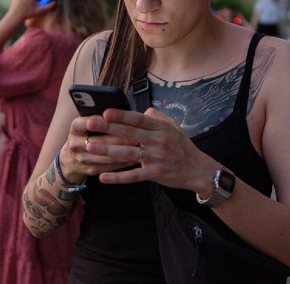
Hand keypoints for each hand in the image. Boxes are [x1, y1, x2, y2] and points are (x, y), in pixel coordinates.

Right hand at [59, 114, 139, 181]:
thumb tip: (121, 110)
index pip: (84, 122)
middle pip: (99, 141)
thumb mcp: (88, 122)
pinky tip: (135, 157)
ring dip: (124, 152)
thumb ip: (101, 116)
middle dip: (119, 138)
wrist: (72, 158)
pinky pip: (110, 167)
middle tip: (136, 136)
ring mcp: (82, 158)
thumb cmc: (87, 132)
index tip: (110, 118)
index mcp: (75, 127)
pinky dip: (123, 162)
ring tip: (139, 146)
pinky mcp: (91, 169)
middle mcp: (75, 143)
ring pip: (106, 156)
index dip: (98, 121)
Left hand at [86, 107, 215, 193]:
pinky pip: (133, 176)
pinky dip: (118, 177)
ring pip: (128, 153)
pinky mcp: (155, 174)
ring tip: (91, 146)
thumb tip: (141, 111)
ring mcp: (156, 158)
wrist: (198, 170)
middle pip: (130, 133)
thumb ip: (157, 117)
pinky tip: (103, 177)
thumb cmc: (183, 146)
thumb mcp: (174, 127)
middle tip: (91, 124)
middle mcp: (158, 141)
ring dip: (108, 150)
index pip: (138, 119)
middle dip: (109, 128)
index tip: (106, 112)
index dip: (122, 115)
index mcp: (161, 127)